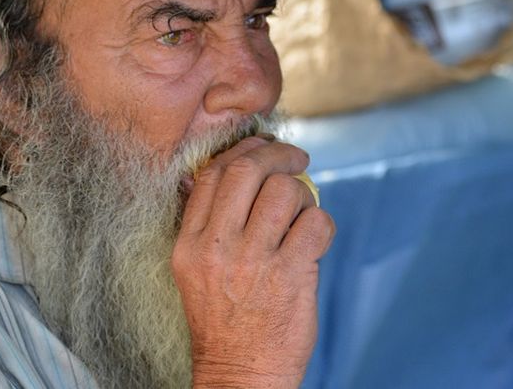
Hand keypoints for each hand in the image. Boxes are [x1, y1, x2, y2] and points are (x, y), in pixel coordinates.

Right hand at [172, 136, 334, 387]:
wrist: (239, 372)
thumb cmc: (222, 319)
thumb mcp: (193, 270)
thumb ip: (203, 223)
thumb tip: (212, 173)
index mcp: (190, 243)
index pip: (211, 174)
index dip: (241, 150)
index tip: (262, 148)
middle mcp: (217, 247)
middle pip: (247, 170)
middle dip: (278, 154)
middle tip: (296, 157)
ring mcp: (253, 261)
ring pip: (285, 190)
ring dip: (302, 192)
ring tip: (303, 210)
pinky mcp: (289, 276)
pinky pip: (315, 223)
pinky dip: (322, 223)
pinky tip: (316, 238)